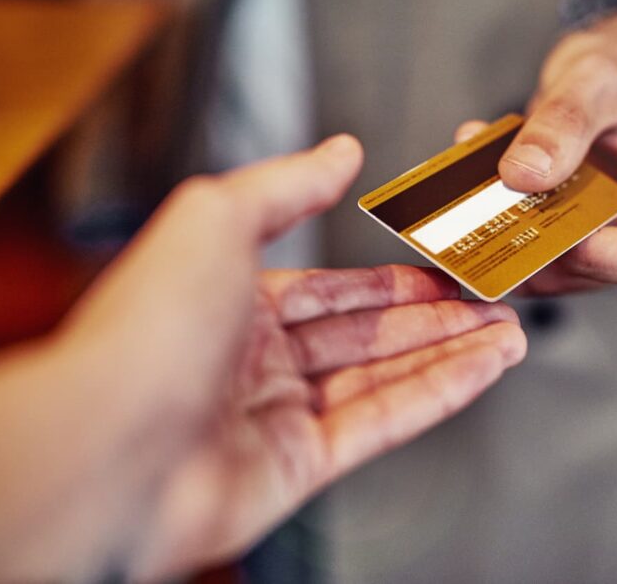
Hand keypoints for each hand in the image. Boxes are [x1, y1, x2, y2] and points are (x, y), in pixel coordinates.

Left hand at [0, 136, 524, 581]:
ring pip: (384, 378)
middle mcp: (254, 362)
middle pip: (367, 334)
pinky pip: (382, 422)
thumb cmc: (145, 329)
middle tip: (493, 302)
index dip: (393, 280)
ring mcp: (276, 417)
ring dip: (451, 354)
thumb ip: (287, 184)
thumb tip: (340, 150)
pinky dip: (438, 394)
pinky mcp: (297, 467)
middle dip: (436, 318)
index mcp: (230, 302)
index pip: (331, 288)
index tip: (444, 270)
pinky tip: (482, 370)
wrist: (107, 445)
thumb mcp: (217, 218)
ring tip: (508, 335)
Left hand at [457, 4, 616, 294]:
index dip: (601, 258)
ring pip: (563, 268)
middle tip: (490, 212)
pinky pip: (542, 246)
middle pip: (603, 272)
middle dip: (542, 250)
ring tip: (477, 189)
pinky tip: (480, 183)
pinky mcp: (580, 229)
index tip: (547, 221)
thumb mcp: (597, 77)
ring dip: (514, 239)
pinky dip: (506, 224)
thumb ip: (564, 123)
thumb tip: (523, 175)